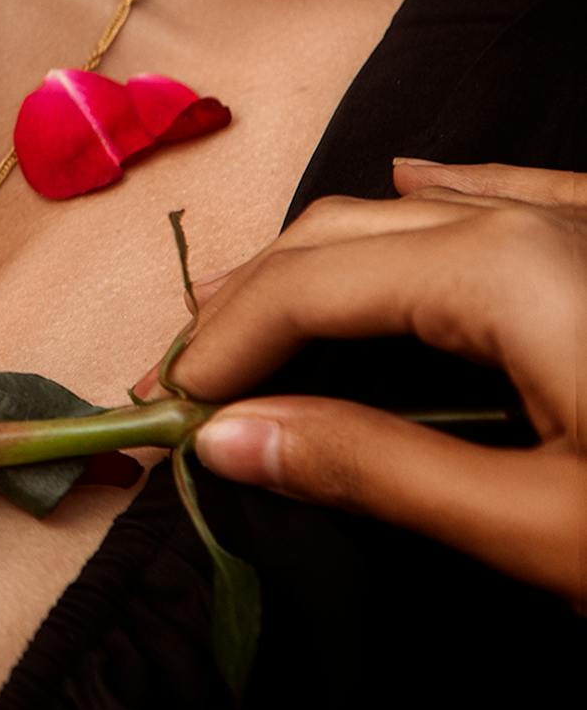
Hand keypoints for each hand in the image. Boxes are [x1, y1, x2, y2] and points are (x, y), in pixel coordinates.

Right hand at [137, 159, 586, 608]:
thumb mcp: (538, 526)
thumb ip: (377, 470)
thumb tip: (227, 439)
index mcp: (499, 270)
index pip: (308, 289)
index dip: (220, 347)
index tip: (164, 413)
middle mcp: (533, 223)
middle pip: (343, 236)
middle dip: (248, 304)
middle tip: (182, 379)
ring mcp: (586, 229)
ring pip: (417, 213)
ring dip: (320, 260)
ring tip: (248, 309)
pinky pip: (521, 193)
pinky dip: (446, 197)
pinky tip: (416, 182)